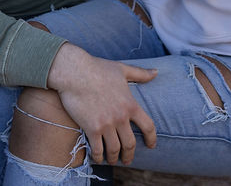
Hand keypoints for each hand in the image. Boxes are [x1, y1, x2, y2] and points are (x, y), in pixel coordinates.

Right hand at [47, 44, 157, 164]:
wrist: (74, 72)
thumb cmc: (97, 68)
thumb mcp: (122, 69)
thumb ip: (140, 74)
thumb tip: (156, 72)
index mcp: (131, 104)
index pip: (148, 127)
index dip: (151, 139)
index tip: (151, 146)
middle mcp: (121, 117)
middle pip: (130, 144)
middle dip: (129, 155)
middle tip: (127, 160)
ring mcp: (106, 124)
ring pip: (114, 149)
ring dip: (114, 158)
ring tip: (111, 160)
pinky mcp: (91, 128)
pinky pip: (98, 149)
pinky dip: (99, 157)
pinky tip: (97, 158)